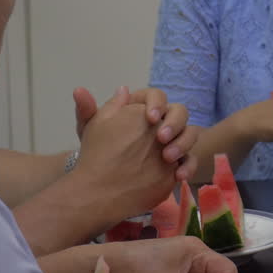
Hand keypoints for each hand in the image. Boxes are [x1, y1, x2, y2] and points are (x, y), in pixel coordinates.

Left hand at [75, 86, 195, 180]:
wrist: (105, 181)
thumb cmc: (100, 150)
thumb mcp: (91, 131)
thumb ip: (85, 111)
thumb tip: (81, 91)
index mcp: (142, 108)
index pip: (156, 96)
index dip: (157, 104)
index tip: (150, 117)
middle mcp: (161, 121)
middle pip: (179, 112)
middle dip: (174, 123)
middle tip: (161, 138)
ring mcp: (172, 141)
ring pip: (190, 133)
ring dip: (183, 143)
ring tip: (168, 158)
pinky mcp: (178, 160)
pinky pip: (190, 159)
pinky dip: (188, 166)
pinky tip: (179, 176)